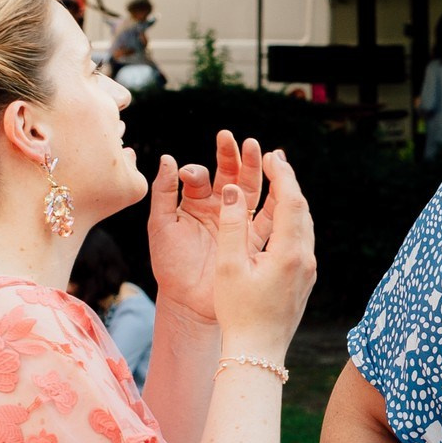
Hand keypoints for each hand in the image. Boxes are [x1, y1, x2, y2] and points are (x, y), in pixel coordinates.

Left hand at [147, 131, 277, 322]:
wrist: (188, 301)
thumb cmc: (170, 263)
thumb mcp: (161, 225)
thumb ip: (163, 191)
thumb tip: (169, 158)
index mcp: (196, 202)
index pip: (201, 177)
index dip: (199, 170)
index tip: (191, 173)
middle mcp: (219, 208)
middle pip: (231, 176)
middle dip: (237, 157)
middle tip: (241, 141)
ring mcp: (237, 223)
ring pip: (251, 191)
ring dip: (257, 172)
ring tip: (262, 152)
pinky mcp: (252, 240)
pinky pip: (267, 218)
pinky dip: (275, 202)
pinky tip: (280, 185)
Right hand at [210, 152, 313, 362]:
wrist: (258, 354)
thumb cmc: (238, 313)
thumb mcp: (229, 267)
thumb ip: (233, 226)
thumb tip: (236, 190)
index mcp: (289, 253)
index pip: (291, 201)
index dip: (281, 175)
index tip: (269, 155)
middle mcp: (305, 260)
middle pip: (302, 210)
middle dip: (288, 182)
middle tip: (273, 159)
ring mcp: (308, 271)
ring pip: (305, 225)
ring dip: (291, 200)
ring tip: (277, 182)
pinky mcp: (304, 280)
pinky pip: (302, 240)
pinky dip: (291, 220)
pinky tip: (279, 217)